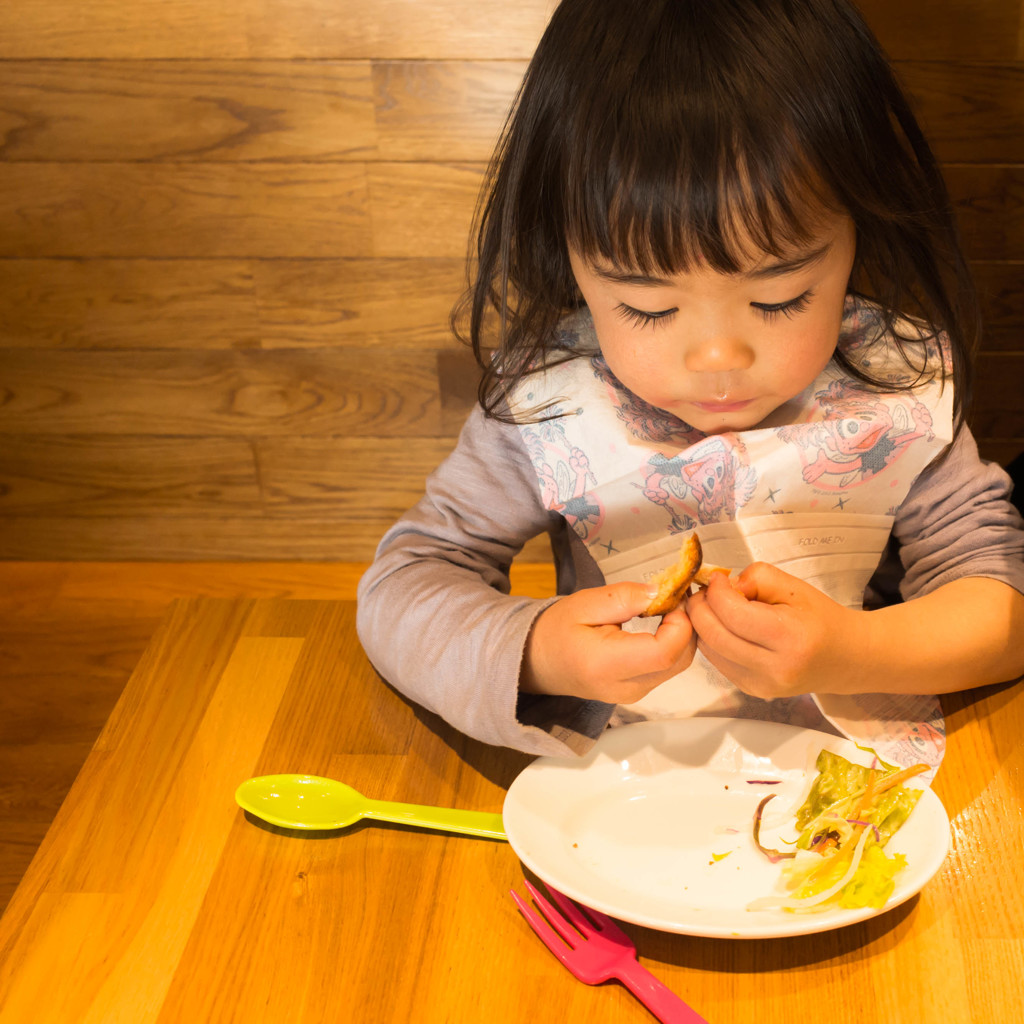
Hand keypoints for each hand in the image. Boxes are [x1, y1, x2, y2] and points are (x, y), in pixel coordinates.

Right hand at [520, 582, 696, 702]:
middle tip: (677, 596)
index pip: (664, 652)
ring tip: (670, 607)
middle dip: (688, 626)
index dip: (681, 623)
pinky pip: (667, 669)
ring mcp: (633, 694)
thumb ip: (622, 597)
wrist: (536, 662)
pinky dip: (673, 645)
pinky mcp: (637, 692)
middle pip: (678, 661)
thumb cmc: (556, 629)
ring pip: (677, 665)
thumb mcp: (583, 603)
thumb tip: (659, 592)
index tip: (675, 596)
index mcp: (606, 665)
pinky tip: (663, 624)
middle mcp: (624, 687)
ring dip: (683, 635)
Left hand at [687, 563, 861, 699]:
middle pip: (713, 635)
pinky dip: (712, 641)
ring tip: (714, 607)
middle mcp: (773, 668)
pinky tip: (724, 627)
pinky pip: (717, 662)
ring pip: (709, 650)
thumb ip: (756, 578)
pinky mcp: (752, 691)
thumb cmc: (820, 618)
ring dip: (702, 625)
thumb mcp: (794, 587)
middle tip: (705, 591)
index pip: (732, 614)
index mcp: (788, 637)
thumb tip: (724, 587)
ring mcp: (760, 684)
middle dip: (699, 607)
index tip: (717, 578)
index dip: (716, 591)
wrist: (845, 658)